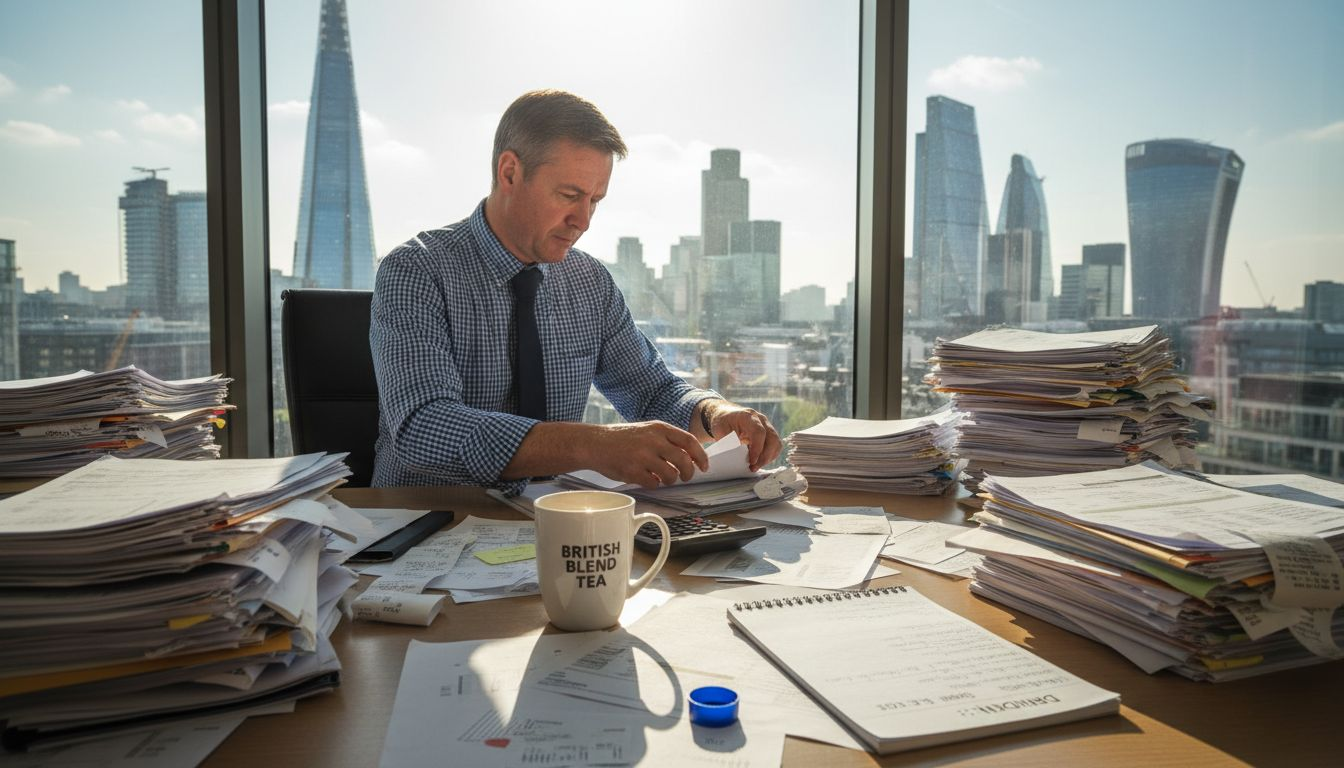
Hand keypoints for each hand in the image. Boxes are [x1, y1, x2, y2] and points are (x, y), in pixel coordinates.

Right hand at [587, 422, 709, 489]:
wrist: (595, 443)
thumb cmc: (622, 438)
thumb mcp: (647, 430)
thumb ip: (667, 440)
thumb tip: (690, 456)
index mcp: (659, 428)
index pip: (690, 441)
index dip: (701, 456)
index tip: (704, 466)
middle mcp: (653, 440)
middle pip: (684, 461)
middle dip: (688, 473)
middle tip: (685, 477)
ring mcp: (643, 456)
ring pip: (671, 475)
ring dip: (670, 480)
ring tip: (662, 478)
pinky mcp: (633, 471)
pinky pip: (653, 483)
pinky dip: (653, 484)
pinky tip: (647, 479)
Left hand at [708, 403, 782, 470]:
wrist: (726, 415)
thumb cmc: (723, 422)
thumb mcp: (720, 430)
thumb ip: (728, 442)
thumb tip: (735, 455)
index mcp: (748, 416)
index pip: (759, 432)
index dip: (757, 448)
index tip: (752, 461)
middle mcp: (761, 419)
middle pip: (772, 439)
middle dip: (765, 456)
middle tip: (753, 467)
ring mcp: (767, 426)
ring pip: (776, 443)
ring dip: (768, 457)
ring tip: (756, 466)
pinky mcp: (769, 433)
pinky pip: (775, 446)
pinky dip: (769, 456)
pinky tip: (759, 461)